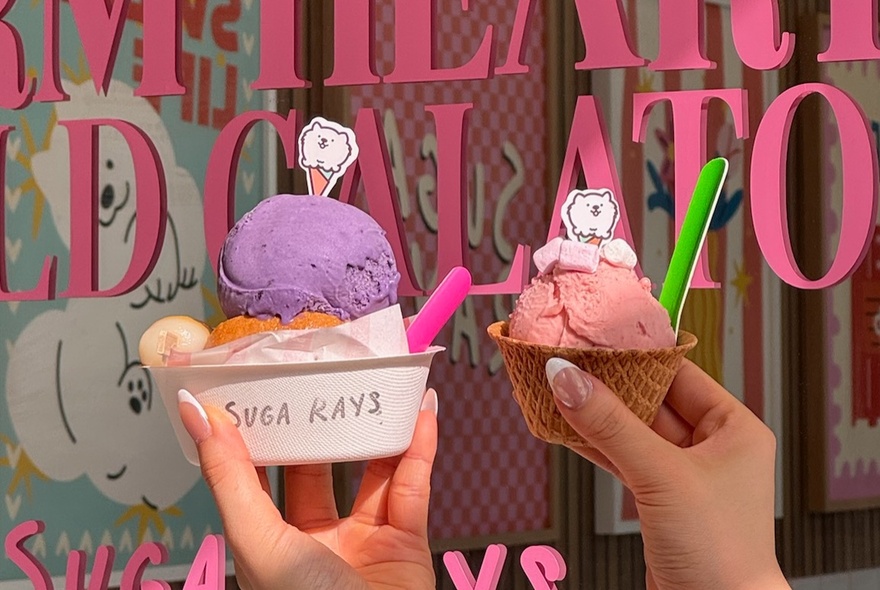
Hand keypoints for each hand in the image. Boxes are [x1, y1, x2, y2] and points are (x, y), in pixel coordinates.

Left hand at [177, 389, 438, 589]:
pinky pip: (413, 483)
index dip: (259, 430)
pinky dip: (420, 447)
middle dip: (320, 422)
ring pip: (371, 469)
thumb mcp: (259, 541)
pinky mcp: (408, 538)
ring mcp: (364, 537)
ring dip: (375, 428)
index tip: (256, 384)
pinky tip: (420, 412)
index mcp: (270, 542)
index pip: (259, 472)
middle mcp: (315, 537)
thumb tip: (197, 415)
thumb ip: (230, 476)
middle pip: (318, 465)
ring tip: (375, 382)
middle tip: (320, 374)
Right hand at [545, 358, 788, 589]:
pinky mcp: (659, 499)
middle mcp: (712, 447)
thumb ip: (611, 425)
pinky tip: (565, 427)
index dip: (635, 355)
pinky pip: (622, 458)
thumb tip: (568, 379)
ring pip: (630, 431)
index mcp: (734, 428)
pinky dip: (593, 445)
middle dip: (607, 384)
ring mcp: (683, 474)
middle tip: (568, 361)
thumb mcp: (662, 476)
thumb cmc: (719, 554)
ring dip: (594, 415)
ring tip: (556, 389)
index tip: (596, 338)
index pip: (678, 373)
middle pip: (649, 400)